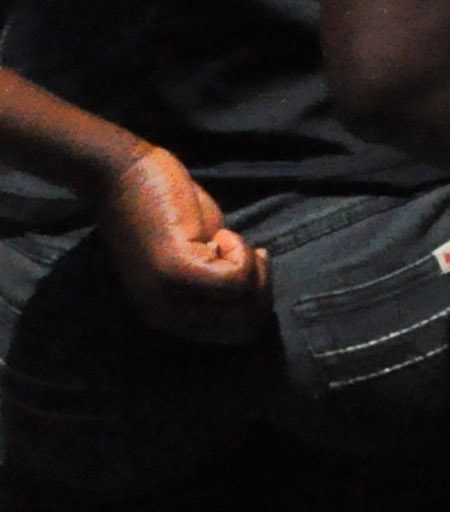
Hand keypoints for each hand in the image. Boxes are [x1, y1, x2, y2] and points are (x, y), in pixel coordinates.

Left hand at [97, 146, 264, 344]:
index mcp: (168, 317)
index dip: (258, 303)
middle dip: (262, 289)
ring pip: (243, 306)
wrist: (124, 175)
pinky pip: (234, 277)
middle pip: (244, 328)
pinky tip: (220, 234)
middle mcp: (166, 315)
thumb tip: (257, 296)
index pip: (235, 336)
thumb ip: (214, 283)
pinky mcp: (176, 268)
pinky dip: (240, 253)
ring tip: (232, 242)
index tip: (253, 266)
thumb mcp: (194, 257)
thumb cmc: (163, 210)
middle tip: (252, 255)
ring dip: (252, 269)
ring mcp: (169, 294)